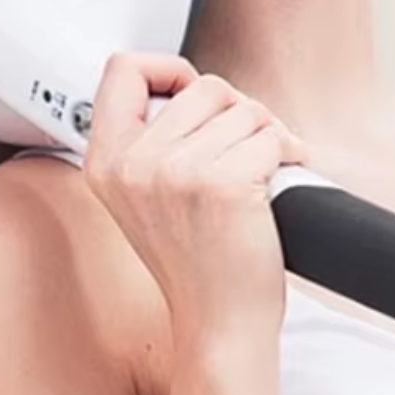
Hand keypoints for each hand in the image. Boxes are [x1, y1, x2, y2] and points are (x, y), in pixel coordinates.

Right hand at [84, 53, 308, 349]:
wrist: (220, 325)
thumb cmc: (196, 265)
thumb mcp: (144, 198)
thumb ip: (150, 142)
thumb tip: (193, 87)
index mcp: (107, 161)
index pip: (124, 68)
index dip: (168, 69)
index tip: (192, 93)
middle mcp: (135, 163)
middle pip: (204, 84)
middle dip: (238, 112)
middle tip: (246, 149)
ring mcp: (177, 172)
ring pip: (245, 109)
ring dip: (267, 134)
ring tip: (261, 171)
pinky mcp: (224, 184)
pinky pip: (272, 137)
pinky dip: (288, 153)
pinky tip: (279, 182)